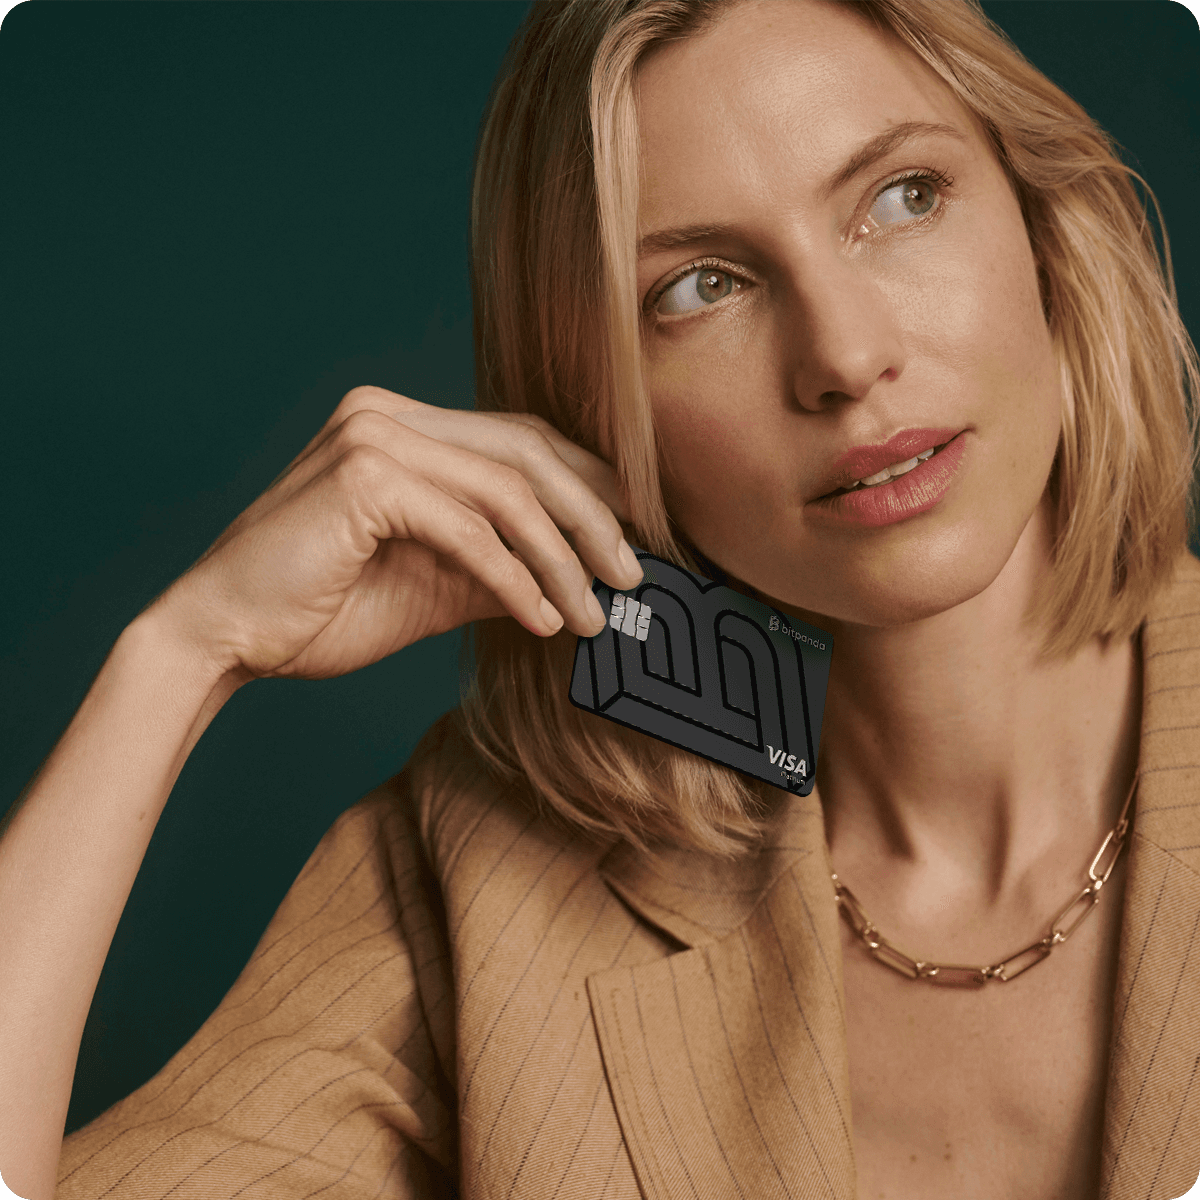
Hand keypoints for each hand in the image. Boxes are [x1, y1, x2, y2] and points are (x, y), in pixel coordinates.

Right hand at [148, 386, 643, 680]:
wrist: (225, 636)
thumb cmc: (321, 609)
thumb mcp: (436, 583)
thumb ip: (503, 564)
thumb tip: (581, 576)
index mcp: (405, 425)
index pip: (521, 442)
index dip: (588, 486)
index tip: (633, 538)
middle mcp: (390, 414)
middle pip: (529, 453)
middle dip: (594, 516)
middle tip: (636, 575)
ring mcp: (374, 436)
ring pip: (509, 492)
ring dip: (564, 558)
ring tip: (598, 611)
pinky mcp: (363, 477)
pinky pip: (470, 530)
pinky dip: (516, 579)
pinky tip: (544, 619)